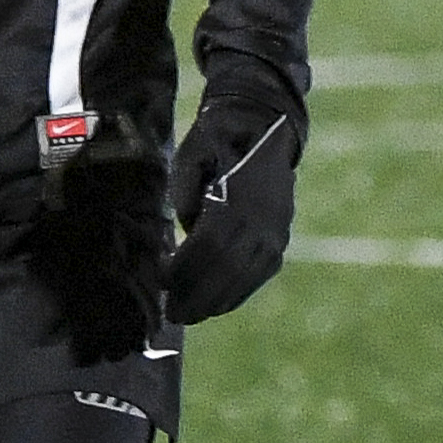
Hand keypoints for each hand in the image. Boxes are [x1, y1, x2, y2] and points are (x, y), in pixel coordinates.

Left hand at [163, 87, 304, 323]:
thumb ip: (184, 188)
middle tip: (172, 315)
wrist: (264, 126)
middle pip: (228, 268)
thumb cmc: (218, 139)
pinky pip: (260, 275)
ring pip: (246, 277)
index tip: (162, 281)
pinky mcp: (280, 238)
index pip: (209, 244)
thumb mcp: (193, 152)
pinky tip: (216, 306)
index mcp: (240, 198)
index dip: (185, 267)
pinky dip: (237, 294)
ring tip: (190, 316)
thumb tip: (182, 227)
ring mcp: (276, 231)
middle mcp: (263, 220)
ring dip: (217, 301)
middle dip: (198, 295)